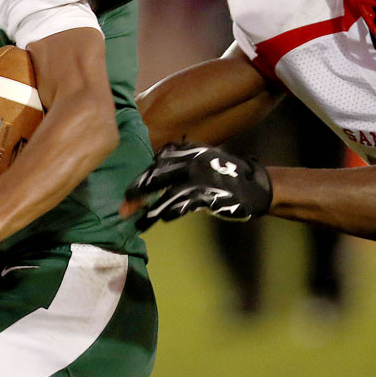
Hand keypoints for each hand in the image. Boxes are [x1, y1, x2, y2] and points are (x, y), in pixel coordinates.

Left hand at [121, 142, 271, 230]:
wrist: (252, 184)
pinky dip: (170, 213)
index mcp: (187, 152)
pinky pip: (183, 205)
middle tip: (123, 208)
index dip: (140, 180)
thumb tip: (151, 180)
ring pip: (166, 196)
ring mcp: (199, 178)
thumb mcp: (200, 161)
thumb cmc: (222, 175)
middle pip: (156, 178)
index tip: (128, 193)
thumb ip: (178, 166)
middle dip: (138, 194)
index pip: (156, 165)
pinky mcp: (207, 195)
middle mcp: (190, 162)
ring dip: (150, 212)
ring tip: (137, 223)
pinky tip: (161, 220)